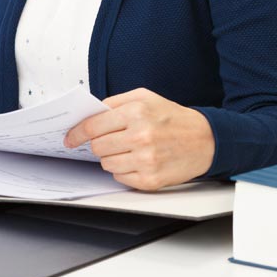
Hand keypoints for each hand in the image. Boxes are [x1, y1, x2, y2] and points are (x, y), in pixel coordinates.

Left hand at [63, 88, 214, 190]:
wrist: (205, 140)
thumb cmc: (174, 118)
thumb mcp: (146, 97)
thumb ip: (116, 102)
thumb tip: (90, 113)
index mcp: (137, 112)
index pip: (93, 126)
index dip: (77, 132)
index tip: (70, 137)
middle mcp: (141, 136)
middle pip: (97, 147)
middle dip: (100, 143)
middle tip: (113, 139)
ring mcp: (145, 160)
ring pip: (106, 164)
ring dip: (112, 157)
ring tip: (130, 149)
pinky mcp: (150, 179)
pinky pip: (120, 177)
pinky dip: (124, 170)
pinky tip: (139, 160)